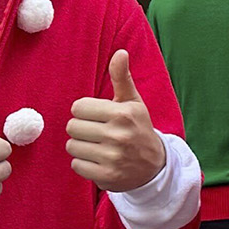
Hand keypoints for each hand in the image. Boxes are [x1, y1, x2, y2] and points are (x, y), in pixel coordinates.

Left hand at [66, 50, 166, 192]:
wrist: (155, 166)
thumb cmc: (138, 128)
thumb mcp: (133, 102)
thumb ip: (122, 77)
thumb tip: (120, 52)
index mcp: (122, 114)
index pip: (78, 107)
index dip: (85, 112)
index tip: (99, 117)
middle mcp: (118, 135)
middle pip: (72, 127)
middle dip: (82, 129)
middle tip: (98, 133)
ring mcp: (113, 157)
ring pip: (72, 146)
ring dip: (82, 147)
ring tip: (98, 147)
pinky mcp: (107, 176)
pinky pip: (76, 165)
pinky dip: (84, 164)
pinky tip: (99, 161)